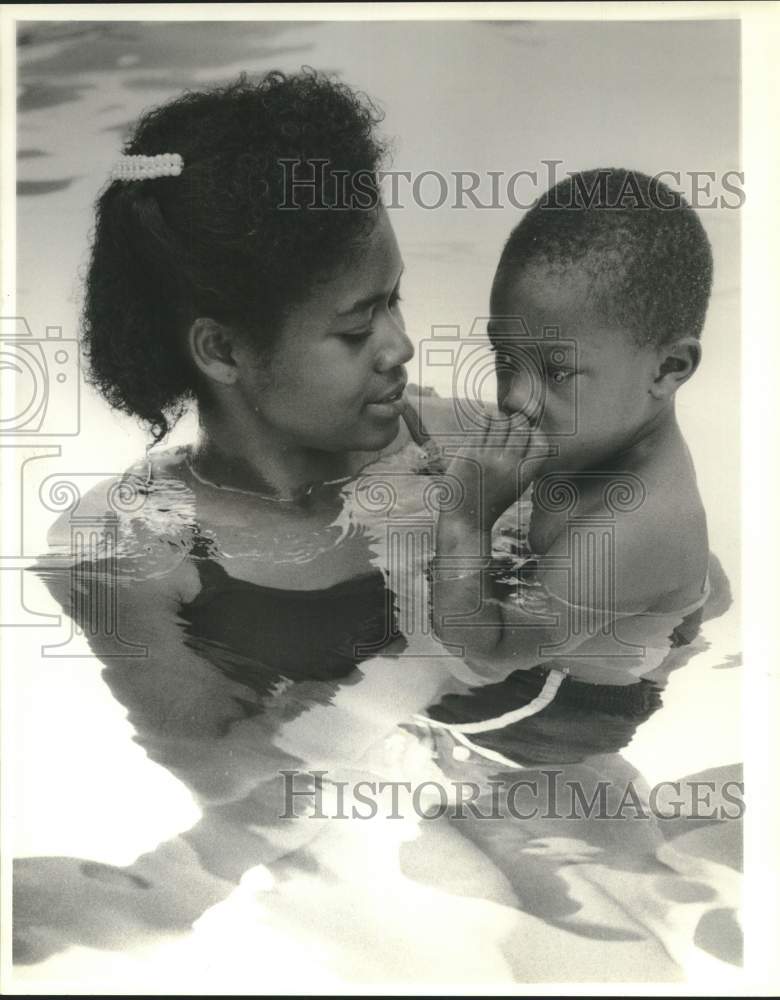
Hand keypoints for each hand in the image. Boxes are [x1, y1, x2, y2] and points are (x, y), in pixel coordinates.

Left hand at [445, 411, 549, 529]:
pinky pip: (482, 425)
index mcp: (524, 475)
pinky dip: (486, 419)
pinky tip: (485, 423)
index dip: (536, 434)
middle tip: (510, 427)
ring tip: (497, 426)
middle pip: (521, 427)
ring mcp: (488, 458)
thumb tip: (526, 427)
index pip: (541, 442)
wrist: (466, 519)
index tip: (527, 437)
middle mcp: (508, 465)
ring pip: (501, 421)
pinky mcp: (469, 453)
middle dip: (518, 422)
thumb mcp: (517, 485)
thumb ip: (524, 462)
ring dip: (501, 419)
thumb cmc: (493, 500)